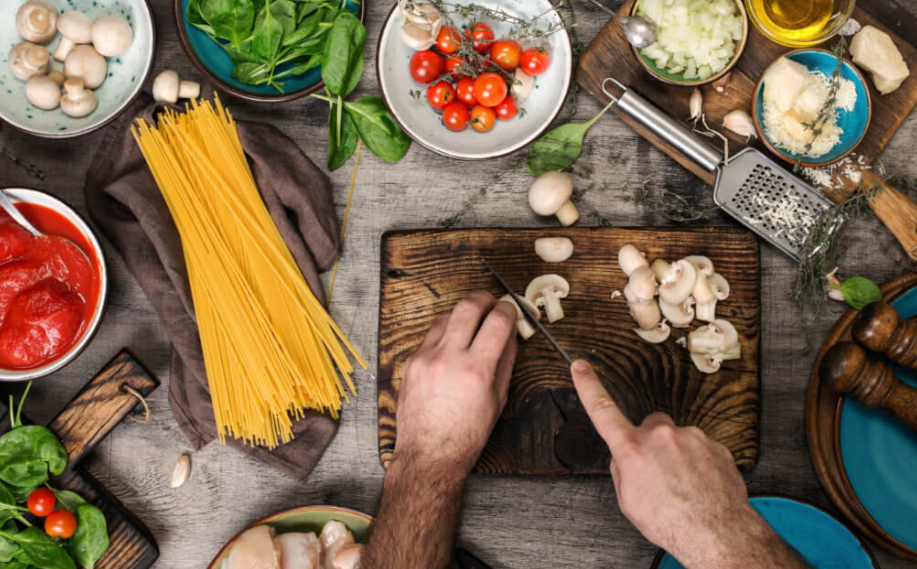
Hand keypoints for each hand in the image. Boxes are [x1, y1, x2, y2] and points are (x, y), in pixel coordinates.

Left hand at [395, 292, 517, 476]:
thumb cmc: (467, 434)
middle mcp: (448, 358)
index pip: (497, 320)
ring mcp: (425, 358)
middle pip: (468, 305)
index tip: (511, 309)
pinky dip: (446, 334)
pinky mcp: (410, 361)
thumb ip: (505, 360)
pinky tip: (453, 346)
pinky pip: (430, 335)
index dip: (508, 309)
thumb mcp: (497, 399)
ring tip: (472, 324)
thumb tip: (511, 333)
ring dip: (463, 314)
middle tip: (492, 304)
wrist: (429, 453)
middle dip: (485, 299)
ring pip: (446, 315)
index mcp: (475, 370)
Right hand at [570, 360, 803, 568]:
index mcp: (633, 449)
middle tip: (656, 473)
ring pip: (677, 438)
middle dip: (650, 443)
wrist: (717, 534)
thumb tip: (624, 457)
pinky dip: (697, 464)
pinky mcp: (714, 445)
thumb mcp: (629, 501)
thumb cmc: (672, 522)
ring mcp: (691, 437)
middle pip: (650, 426)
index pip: (603, 410)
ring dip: (676, 456)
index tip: (580, 366)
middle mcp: (662, 436)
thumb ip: (622, 470)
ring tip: (681, 486)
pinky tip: (698, 485)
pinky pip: (700, 448)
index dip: (588, 386)